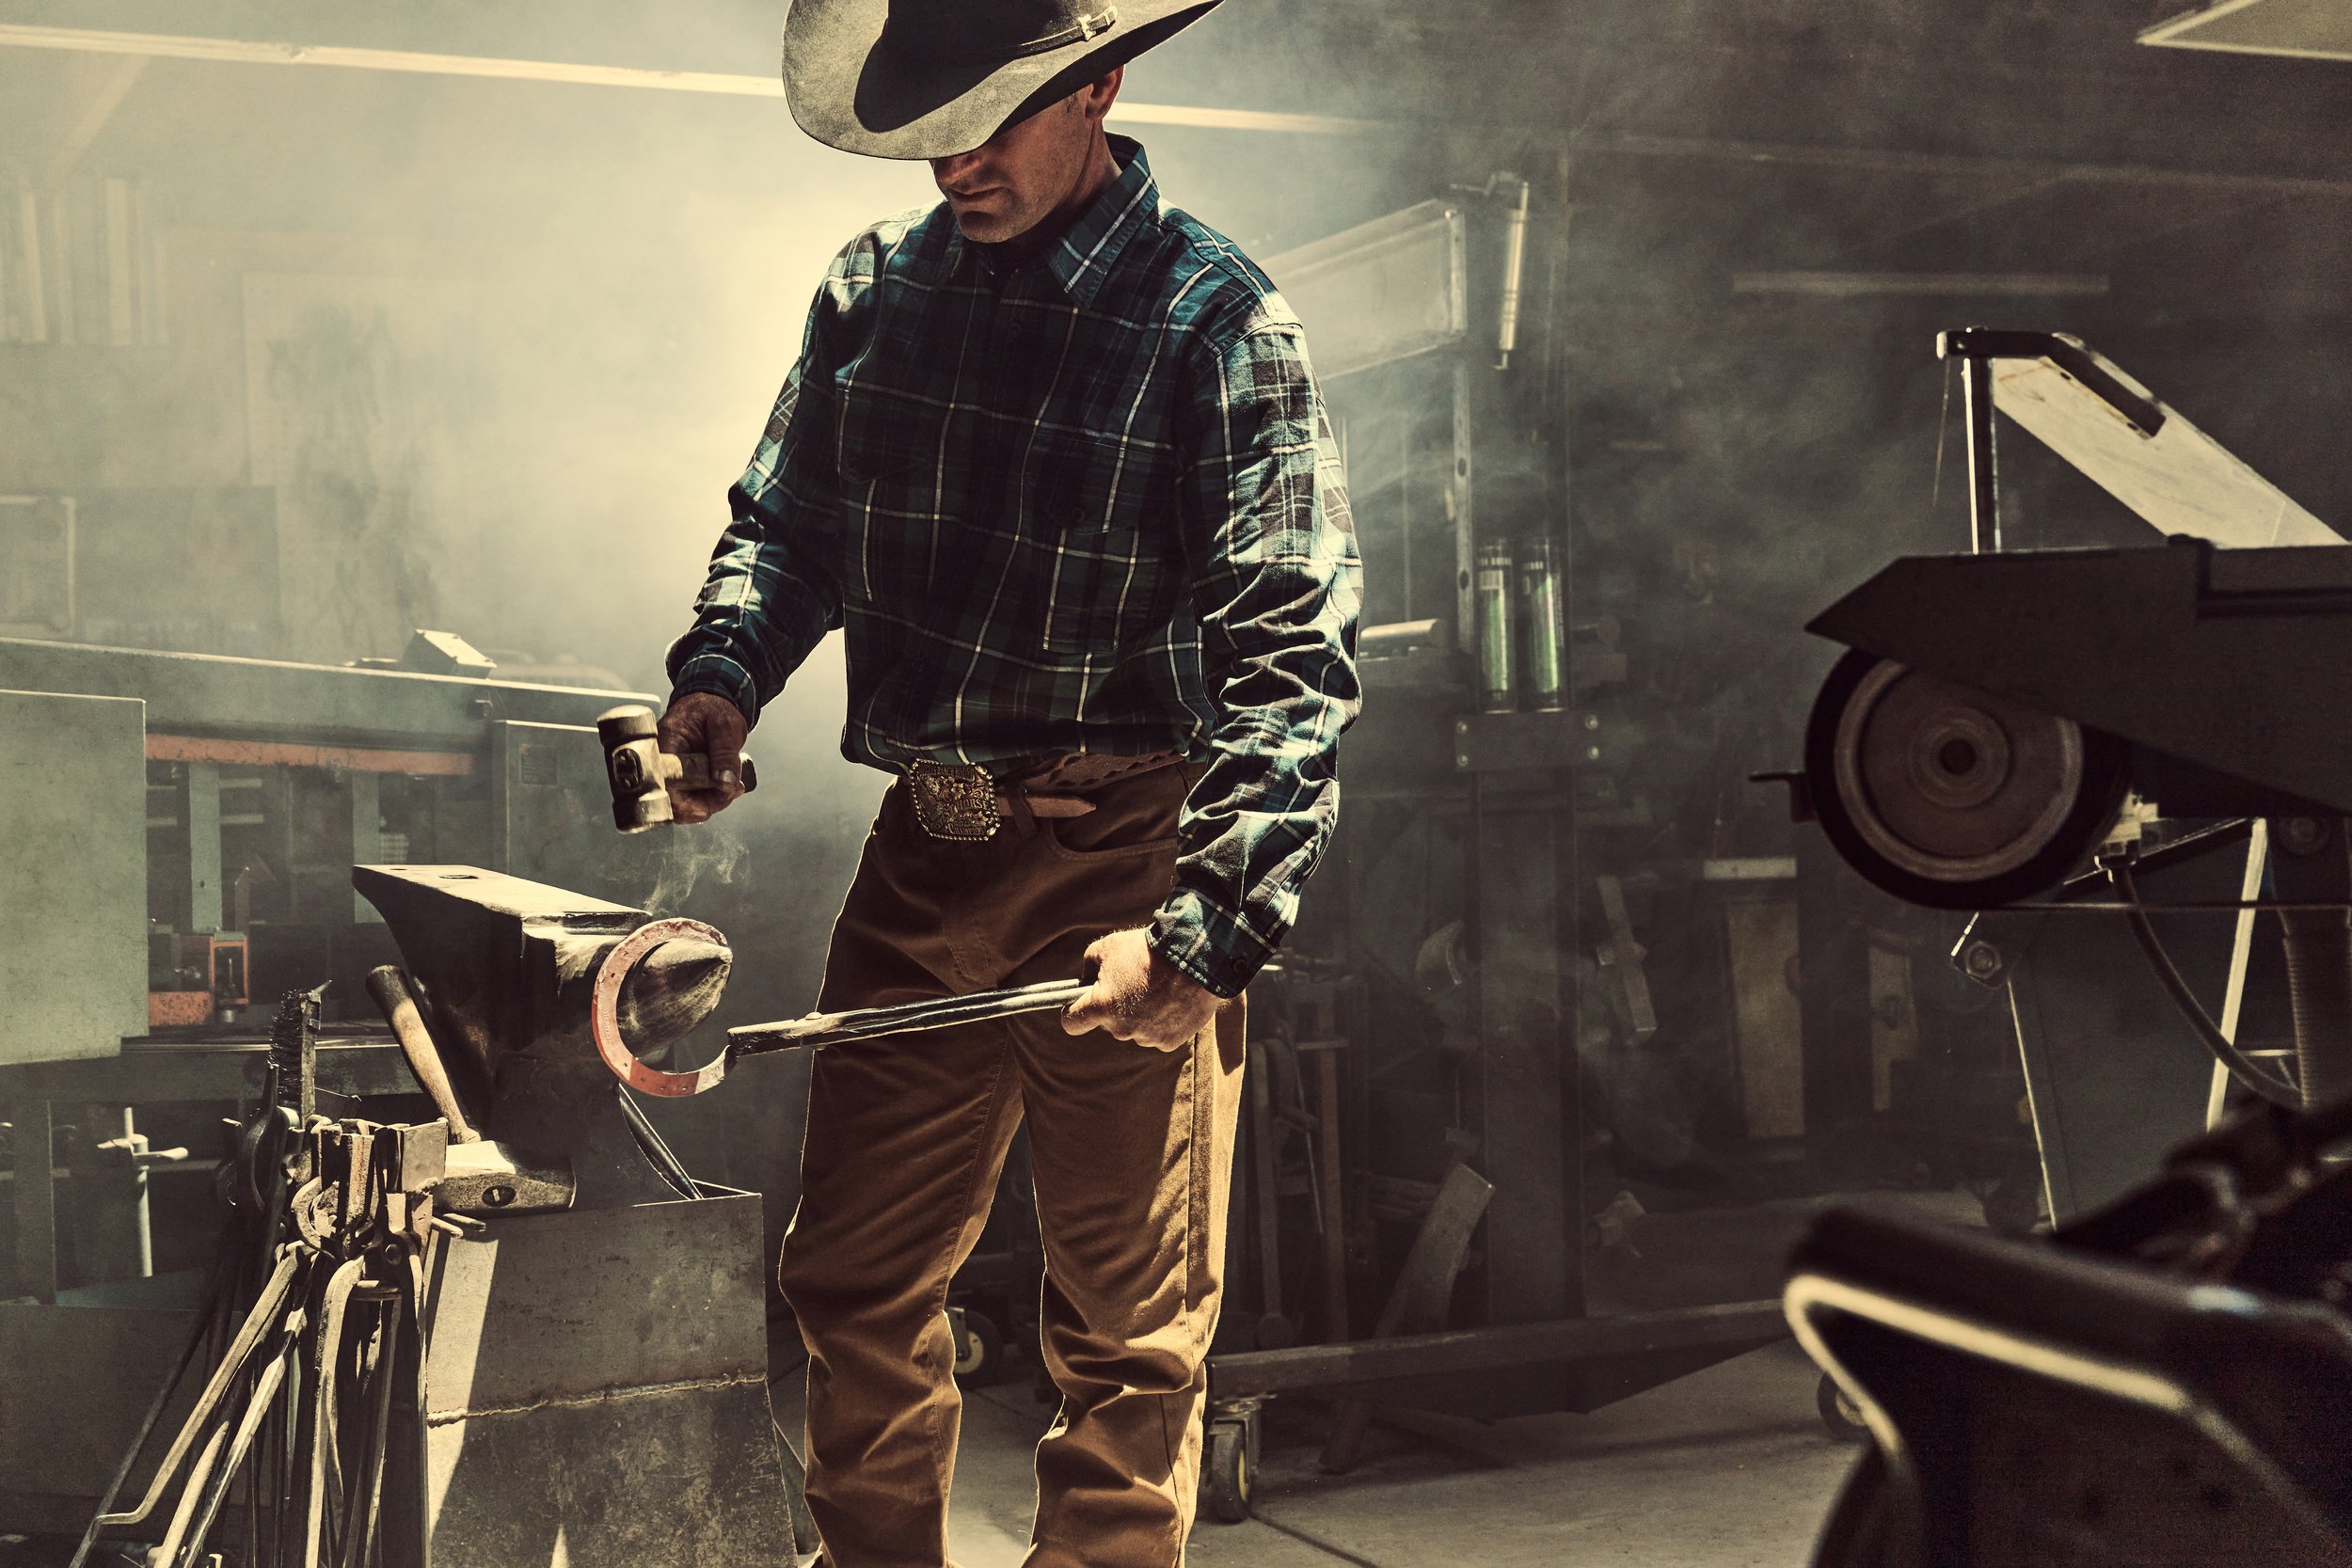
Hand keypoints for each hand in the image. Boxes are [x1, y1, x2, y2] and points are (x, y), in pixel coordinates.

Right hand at [656, 692, 749, 823]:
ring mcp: (669, 773)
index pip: (662, 782)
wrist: (712, 706)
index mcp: (666, 743)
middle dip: (704, 805)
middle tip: (731, 790)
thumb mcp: (726, 726)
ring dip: (710, 804)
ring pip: (681, 807)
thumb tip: (725, 784)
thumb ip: (726, 753)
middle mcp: (661, 762)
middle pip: (671, 802)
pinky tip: (726, 788)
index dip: (682, 801)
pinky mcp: (679, 781)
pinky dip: (710, 801)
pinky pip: (689, 802)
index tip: (708, 805)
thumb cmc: (715, 710)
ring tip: (733, 787)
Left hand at [1062, 928, 1221, 1050]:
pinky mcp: (1169, 1042)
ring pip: (1133, 1030)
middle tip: (1132, 984)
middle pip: (1108, 1024)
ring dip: (1139, 1015)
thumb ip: (1087, 966)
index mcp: (1102, 1007)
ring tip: (1157, 990)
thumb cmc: (1147, 949)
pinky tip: (1171, 1002)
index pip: (1071, 1023)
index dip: (1073, 1012)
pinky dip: (1161, 1022)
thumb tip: (1086, 981)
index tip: (1079, 1005)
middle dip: (1115, 1007)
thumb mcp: (1107, 946)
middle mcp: (1121, 1029)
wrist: (1194, 957)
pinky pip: (1156, 1034)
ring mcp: (1146, 1038)